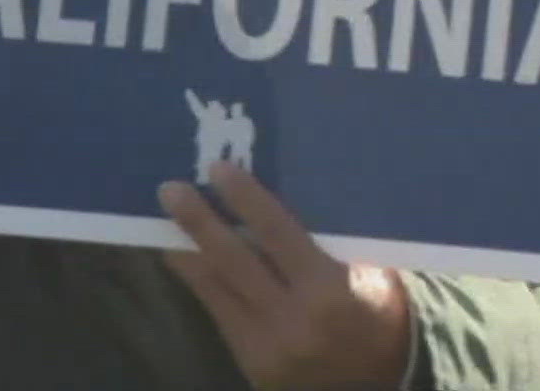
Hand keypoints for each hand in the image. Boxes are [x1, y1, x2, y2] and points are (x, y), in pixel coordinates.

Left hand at [160, 162, 412, 389]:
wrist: (374, 386)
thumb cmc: (376, 317)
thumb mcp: (371, 275)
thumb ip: (329, 242)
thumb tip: (282, 192)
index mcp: (329, 291)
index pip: (278, 234)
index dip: (245, 199)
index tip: (217, 169)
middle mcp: (293, 318)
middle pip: (234, 260)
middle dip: (199, 221)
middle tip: (170, 189)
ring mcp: (267, 344)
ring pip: (214, 288)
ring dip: (185, 250)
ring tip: (163, 219)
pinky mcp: (250, 362)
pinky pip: (217, 311)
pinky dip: (199, 280)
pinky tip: (182, 256)